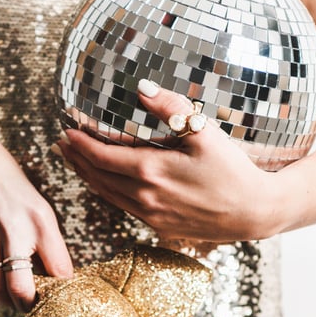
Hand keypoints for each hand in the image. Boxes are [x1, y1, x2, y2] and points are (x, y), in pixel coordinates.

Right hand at [0, 131, 72, 310]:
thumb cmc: (10, 191)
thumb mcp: (39, 209)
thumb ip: (49, 244)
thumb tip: (59, 282)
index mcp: (42, 221)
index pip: (60, 271)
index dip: (60, 293)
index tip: (58, 299)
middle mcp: (15, 227)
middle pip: (23, 288)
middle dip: (27, 305)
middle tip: (29, 304)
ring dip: (4, 300)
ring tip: (10, 299)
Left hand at [55, 80, 284, 241]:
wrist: (254, 212)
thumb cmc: (233, 170)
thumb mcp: (205, 132)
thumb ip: (171, 108)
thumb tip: (142, 89)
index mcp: (151, 171)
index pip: (101, 156)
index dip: (80, 143)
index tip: (67, 130)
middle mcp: (144, 197)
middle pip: (97, 177)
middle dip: (76, 159)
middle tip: (61, 145)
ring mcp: (150, 215)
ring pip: (106, 195)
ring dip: (86, 176)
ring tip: (73, 161)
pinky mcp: (158, 227)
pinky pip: (122, 207)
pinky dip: (105, 192)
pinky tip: (103, 182)